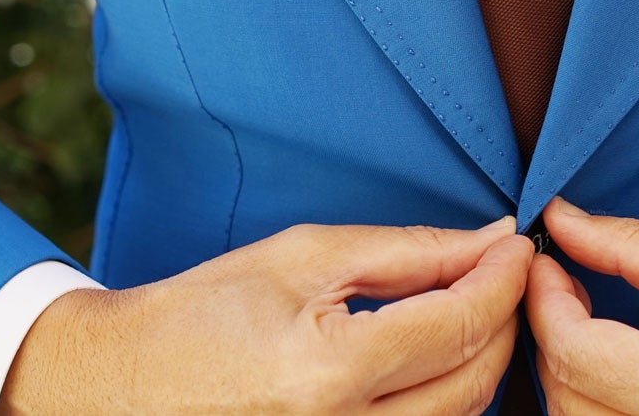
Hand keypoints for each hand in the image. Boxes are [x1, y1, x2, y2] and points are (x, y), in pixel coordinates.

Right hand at [0, 215, 535, 415]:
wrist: (118, 389)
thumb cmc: (202, 313)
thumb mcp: (303, 258)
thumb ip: (408, 252)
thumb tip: (491, 238)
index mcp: (327, 371)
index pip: (457, 324)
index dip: (504, 279)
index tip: (521, 245)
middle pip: (473, 383)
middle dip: (503, 322)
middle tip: (503, 274)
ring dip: (479, 364)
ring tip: (465, 312)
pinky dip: (443, 402)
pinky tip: (432, 364)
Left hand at [523, 197, 638, 414]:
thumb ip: (636, 249)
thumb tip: (563, 221)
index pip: (571, 350)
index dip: (542, 298)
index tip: (548, 258)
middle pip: (564, 397)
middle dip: (552, 334)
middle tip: (567, 283)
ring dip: (570, 375)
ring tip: (592, 323)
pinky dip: (597, 407)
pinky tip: (617, 371)